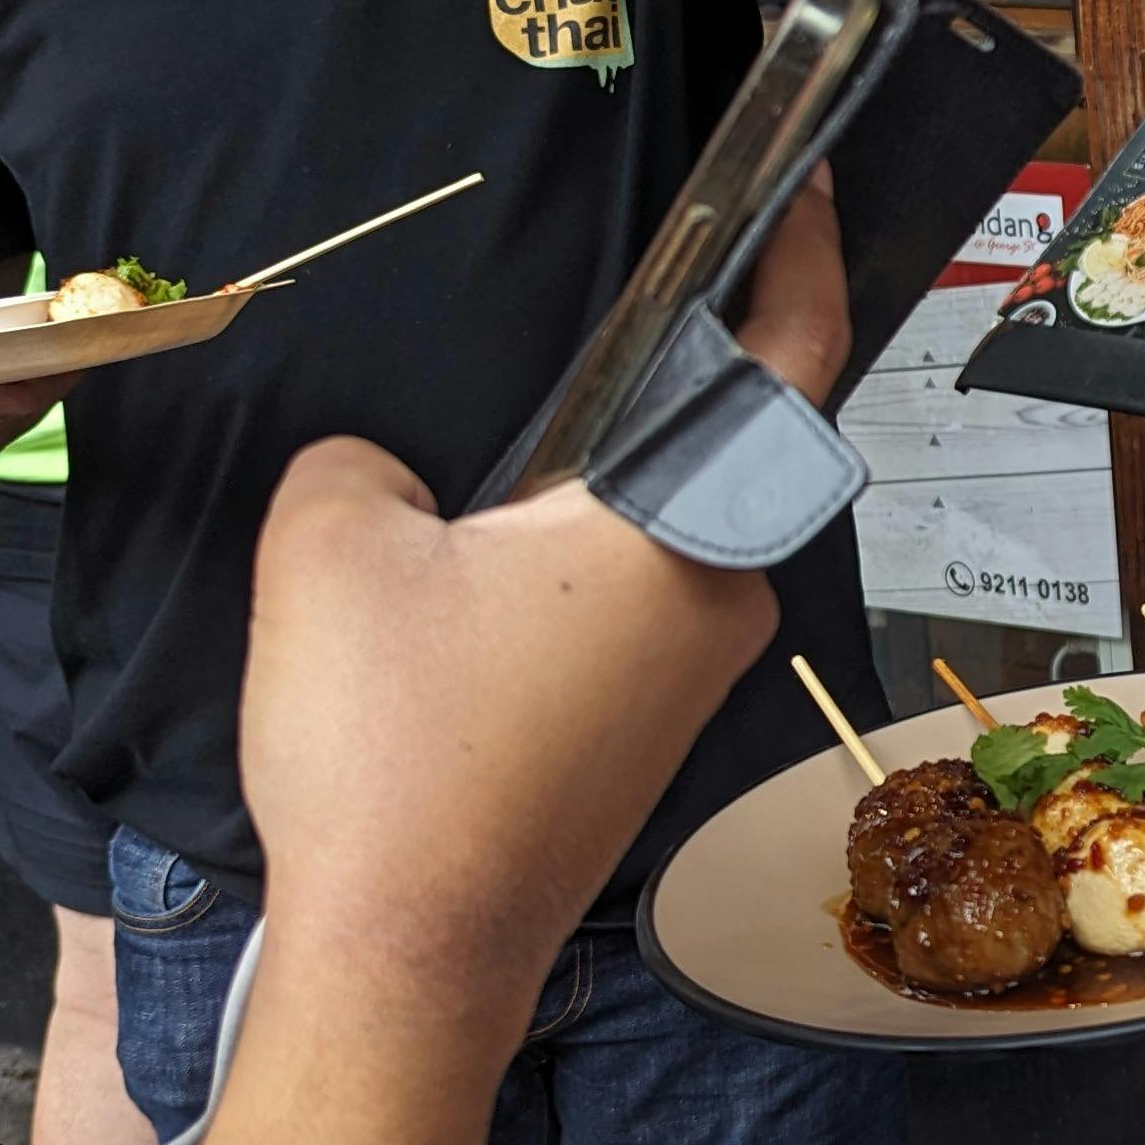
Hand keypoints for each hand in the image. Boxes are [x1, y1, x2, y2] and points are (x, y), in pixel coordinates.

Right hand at [235, 175, 850, 1033]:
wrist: (406, 953)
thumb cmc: (395, 759)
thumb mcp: (330, 544)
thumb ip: (361, 460)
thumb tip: (386, 475)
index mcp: (693, 531)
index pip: (790, 356)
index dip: (809, 257)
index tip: (814, 191)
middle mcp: (727, 600)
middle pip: (701, 450)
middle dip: (624, 402)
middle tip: (546, 356)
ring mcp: (693, 675)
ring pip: (642, 538)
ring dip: (566, 511)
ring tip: (456, 509)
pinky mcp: (643, 732)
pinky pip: (611, 614)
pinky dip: (547, 590)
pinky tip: (456, 606)